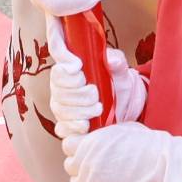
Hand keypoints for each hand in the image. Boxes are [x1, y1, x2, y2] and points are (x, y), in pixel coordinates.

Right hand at [46, 18, 146, 138]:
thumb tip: (111, 60)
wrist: (124, 107)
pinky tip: (87, 124)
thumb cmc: (117, 84)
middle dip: (79, 93)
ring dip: (82, 110)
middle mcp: (61, 84)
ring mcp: (60, 105)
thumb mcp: (121, 71)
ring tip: (98, 108)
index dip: (64, 63)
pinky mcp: (64, 124)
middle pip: (58, 88)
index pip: (56, 55)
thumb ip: (117, 62)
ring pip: (61, 109)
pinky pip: (62, 127)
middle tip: (95, 92)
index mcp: (70, 66)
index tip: (78, 66)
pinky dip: (75, 126)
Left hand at [63, 122, 181, 181]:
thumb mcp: (122, 129)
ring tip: (106, 181)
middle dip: (83, 165)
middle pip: (71, 165)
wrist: (165, 169)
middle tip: (101, 167)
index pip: (68, 145)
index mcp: (90, 143)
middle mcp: (85, 163)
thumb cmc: (149, 147)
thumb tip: (93, 138)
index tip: (90, 151)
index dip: (79, 148)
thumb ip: (101, 135)